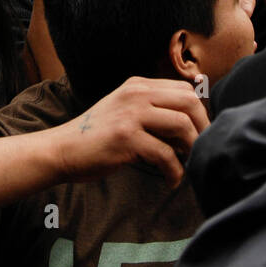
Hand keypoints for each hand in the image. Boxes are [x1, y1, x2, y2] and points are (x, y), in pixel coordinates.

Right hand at [51, 78, 208, 187]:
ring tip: (189, 164)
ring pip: (181, 125)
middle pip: (189, 102)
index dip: (199, 113)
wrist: (62, 149)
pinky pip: (165, 154)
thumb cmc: (96, 136)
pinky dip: (175, 171)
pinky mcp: (126, 137)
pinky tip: (172, 180)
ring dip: (192, 149)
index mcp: (138, 85)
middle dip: (203, 128)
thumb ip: (152, 111)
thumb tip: (191, 128)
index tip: (200, 134)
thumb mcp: (124, 111)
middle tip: (202, 150)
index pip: (184, 89)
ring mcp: (131, 114)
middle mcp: (136, 94)